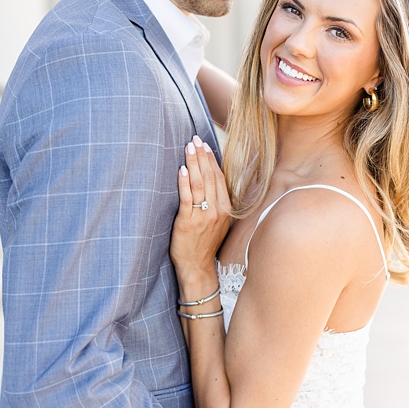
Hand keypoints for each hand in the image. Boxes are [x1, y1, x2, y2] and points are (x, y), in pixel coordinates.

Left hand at [170, 135, 230, 285]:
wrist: (197, 268)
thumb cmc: (204, 245)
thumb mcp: (218, 223)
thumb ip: (216, 204)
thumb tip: (209, 183)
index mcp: (226, 209)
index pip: (220, 178)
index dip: (212, 160)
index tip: (205, 145)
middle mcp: (217, 210)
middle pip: (210, 177)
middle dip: (202, 156)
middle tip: (194, 139)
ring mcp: (203, 216)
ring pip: (199, 184)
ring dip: (193, 163)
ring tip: (188, 147)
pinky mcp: (188, 222)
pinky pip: (187, 198)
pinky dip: (184, 182)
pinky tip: (182, 169)